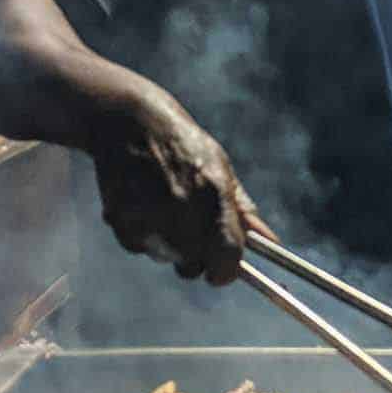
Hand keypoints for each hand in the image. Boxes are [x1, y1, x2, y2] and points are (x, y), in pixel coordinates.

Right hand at [91, 95, 269, 285]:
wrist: (129, 121)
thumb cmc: (183, 144)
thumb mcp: (221, 169)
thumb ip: (242, 211)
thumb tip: (269, 242)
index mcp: (214, 194)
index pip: (228, 258)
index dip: (227, 270)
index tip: (224, 270)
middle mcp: (182, 211)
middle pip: (193, 267)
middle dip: (195, 257)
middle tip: (191, 230)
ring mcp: (149, 218)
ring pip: (166, 258)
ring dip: (169, 245)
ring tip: (164, 207)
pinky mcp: (122, 221)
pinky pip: (140, 247)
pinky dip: (143, 234)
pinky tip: (143, 204)